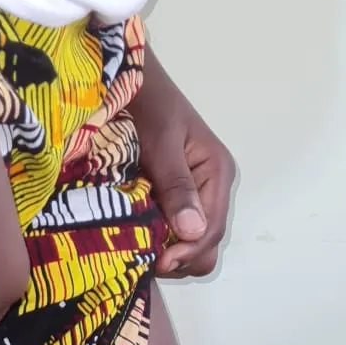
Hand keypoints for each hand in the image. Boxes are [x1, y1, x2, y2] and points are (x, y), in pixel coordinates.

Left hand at [131, 52, 236, 277]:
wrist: (128, 81)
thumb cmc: (147, 105)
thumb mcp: (162, 144)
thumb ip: (177, 187)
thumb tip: (192, 232)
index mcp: (217, 173)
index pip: (213, 229)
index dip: (189, 251)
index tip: (159, 263)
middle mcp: (212, 186)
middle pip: (207, 241)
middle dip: (181, 256)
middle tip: (147, 259)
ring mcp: (194, 192)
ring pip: (192, 240)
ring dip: (170, 250)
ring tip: (142, 249)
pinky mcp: (174, 195)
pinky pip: (175, 229)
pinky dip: (161, 239)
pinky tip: (140, 237)